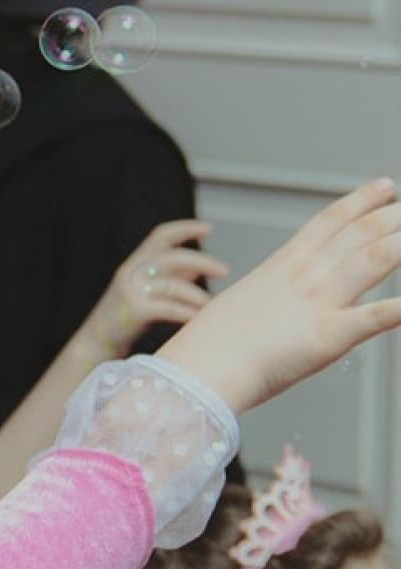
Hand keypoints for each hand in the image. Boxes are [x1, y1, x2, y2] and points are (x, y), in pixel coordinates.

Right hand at [87, 220, 229, 355]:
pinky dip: (186, 312)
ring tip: (211, 306)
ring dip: (197, 296)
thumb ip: (169, 278)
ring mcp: (131, 291)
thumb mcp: (145, 291)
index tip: (208, 228)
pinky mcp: (133, 312)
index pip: (160, 235)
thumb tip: (198, 269)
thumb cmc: (124, 319)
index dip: (185, 228)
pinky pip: (168, 308)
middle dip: (203, 262)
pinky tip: (196, 318)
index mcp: (134, 264)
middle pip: (173, 257)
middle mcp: (131, 273)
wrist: (94, 343)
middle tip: (224, 271)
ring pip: (173, 286)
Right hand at [157, 178, 400, 411]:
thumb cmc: (206, 350)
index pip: (327, 223)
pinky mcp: (328, 337)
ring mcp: (316, 304)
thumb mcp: (234, 312)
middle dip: (394, 217)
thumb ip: (260, 307)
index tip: (384, 188)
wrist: (196, 371)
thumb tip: (264, 314)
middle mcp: (302, 278)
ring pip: (375, 259)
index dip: (359, 202)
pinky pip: (376, 316)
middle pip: (359, 234)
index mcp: (277, 269)